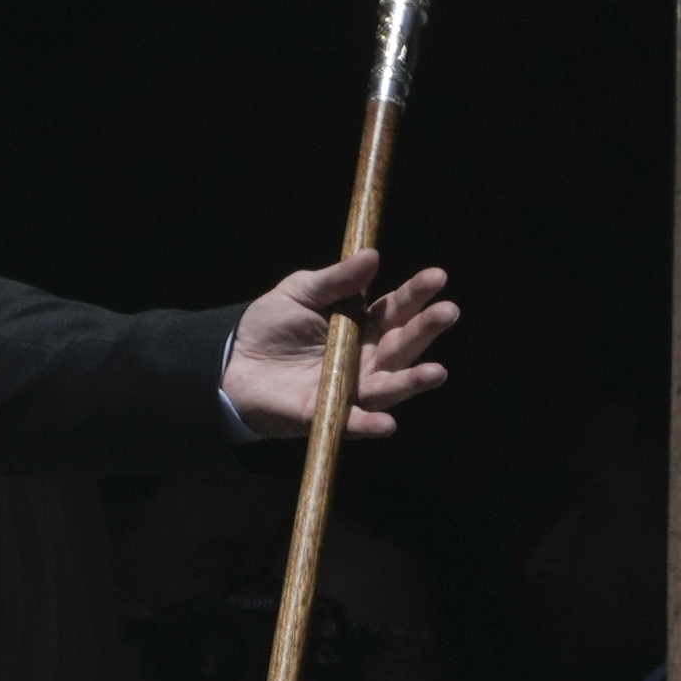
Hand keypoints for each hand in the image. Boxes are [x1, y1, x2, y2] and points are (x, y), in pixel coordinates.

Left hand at [222, 251, 456, 439]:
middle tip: (448, 311)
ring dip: (413, 381)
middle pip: (402, 345)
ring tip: (437, 372)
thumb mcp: (301, 292)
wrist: (232, 361)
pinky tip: (388, 423)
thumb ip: (336, 279)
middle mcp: (366, 358)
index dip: (417, 293)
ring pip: (389, 386)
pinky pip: (353, 423)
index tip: (438, 277)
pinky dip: (370, 425)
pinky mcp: (328, 414)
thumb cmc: (272, 324)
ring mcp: (351, 388)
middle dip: (426, 329)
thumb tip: (372, 255)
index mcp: (363, 324)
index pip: (396, 308)